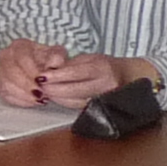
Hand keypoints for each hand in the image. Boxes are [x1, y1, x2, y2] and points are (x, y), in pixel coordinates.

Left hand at [0, 40, 139, 107]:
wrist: (127, 76)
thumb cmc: (104, 65)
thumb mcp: (88, 58)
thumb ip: (69, 65)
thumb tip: (48, 71)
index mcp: (101, 68)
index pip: (75, 73)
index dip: (56, 76)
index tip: (41, 76)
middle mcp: (105, 84)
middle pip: (74, 90)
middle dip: (53, 89)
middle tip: (39, 86)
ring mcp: (105, 98)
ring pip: (75, 101)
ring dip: (57, 97)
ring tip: (45, 92)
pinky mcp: (102, 107)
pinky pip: (80, 107)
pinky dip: (66, 102)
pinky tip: (57, 98)